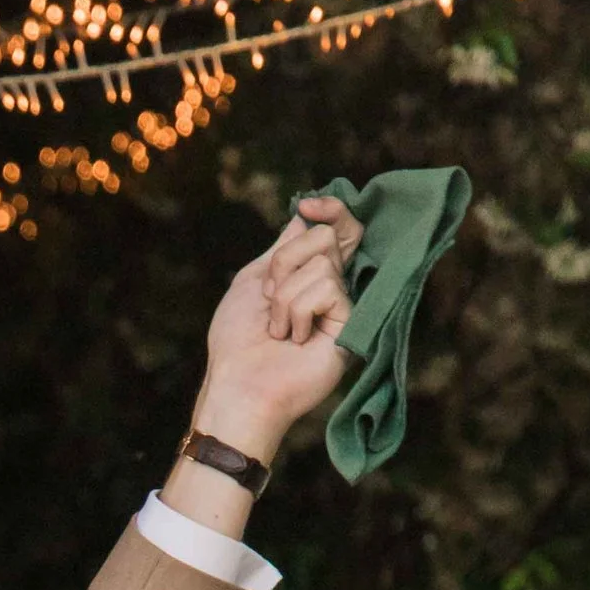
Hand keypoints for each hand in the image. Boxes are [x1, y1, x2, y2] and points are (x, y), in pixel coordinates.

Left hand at [193, 193, 363, 460]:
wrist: (239, 384)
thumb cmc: (237, 340)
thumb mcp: (253, 281)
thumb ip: (283, 248)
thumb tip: (306, 214)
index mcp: (309, 275)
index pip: (336, 228)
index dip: (331, 209)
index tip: (308, 204)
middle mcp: (332, 287)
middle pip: (329, 236)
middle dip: (287, 260)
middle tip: (269, 295)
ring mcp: (344, 306)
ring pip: (325, 262)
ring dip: (285, 295)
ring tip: (278, 329)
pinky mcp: (352, 324)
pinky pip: (327, 287)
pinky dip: (298, 310)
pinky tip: (295, 339)